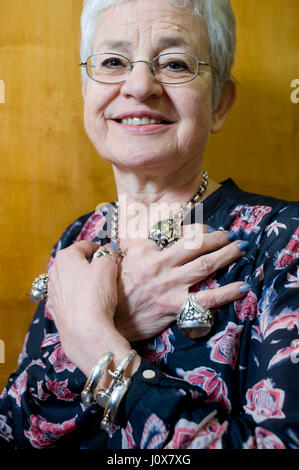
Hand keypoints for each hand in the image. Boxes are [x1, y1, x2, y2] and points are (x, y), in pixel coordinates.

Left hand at [46, 241, 140, 381]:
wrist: (84, 331)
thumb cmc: (95, 295)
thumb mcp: (108, 266)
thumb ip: (109, 254)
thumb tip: (109, 253)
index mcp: (66, 257)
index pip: (85, 245)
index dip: (100, 248)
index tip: (110, 254)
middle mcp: (54, 272)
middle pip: (76, 262)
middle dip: (91, 265)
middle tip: (107, 272)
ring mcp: (53, 292)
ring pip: (71, 280)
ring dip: (84, 281)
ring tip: (100, 290)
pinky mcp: (55, 309)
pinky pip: (69, 297)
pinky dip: (78, 297)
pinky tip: (89, 304)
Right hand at [114, 226, 249, 341]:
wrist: (108, 319)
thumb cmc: (116, 288)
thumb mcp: (127, 259)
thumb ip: (146, 246)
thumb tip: (161, 237)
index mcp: (152, 254)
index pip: (182, 237)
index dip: (202, 231)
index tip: (212, 231)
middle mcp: (163, 268)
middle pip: (198, 248)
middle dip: (220, 239)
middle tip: (235, 235)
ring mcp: (170, 288)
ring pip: (205, 267)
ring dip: (227, 256)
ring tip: (242, 248)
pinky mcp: (175, 308)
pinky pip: (206, 300)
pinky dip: (227, 293)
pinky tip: (243, 287)